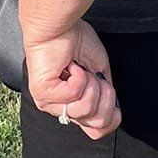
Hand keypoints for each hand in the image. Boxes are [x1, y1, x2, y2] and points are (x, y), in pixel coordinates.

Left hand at [22, 19, 120, 137]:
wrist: (57, 26)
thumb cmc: (74, 41)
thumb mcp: (99, 72)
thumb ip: (105, 94)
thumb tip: (114, 110)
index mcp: (73, 105)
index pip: (97, 131)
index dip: (111, 116)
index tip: (107, 90)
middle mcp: (60, 109)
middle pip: (97, 124)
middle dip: (104, 96)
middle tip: (93, 75)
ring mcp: (50, 104)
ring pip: (85, 110)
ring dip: (90, 84)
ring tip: (78, 69)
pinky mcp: (44, 95)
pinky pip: (74, 95)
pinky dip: (78, 76)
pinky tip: (69, 67)